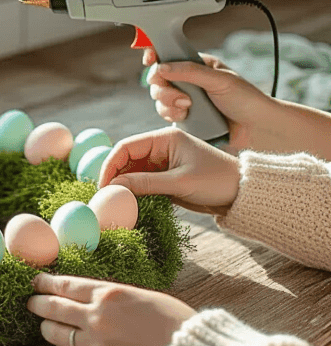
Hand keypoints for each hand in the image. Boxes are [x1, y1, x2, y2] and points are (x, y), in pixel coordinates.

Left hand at [28, 273, 193, 345]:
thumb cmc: (172, 319)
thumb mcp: (140, 294)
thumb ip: (111, 295)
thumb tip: (87, 295)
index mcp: (110, 293)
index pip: (66, 285)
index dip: (46, 283)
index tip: (35, 282)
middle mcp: (97, 317)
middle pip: (54, 308)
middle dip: (38, 303)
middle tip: (31, 302)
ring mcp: (97, 343)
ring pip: (56, 333)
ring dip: (47, 327)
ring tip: (45, 324)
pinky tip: (62, 345)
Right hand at [99, 127, 239, 213]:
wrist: (243, 194)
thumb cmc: (216, 180)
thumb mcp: (180, 182)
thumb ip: (146, 183)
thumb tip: (113, 186)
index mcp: (165, 138)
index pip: (126, 147)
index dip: (110, 165)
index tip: (102, 187)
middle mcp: (161, 148)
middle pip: (127, 161)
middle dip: (115, 178)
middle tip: (105, 200)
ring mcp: (164, 164)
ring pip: (133, 174)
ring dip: (124, 188)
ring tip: (116, 206)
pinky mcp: (168, 180)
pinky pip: (144, 185)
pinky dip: (136, 195)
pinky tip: (130, 207)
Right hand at [143, 46, 275, 153]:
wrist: (257, 129)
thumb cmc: (246, 100)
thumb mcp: (220, 80)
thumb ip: (190, 71)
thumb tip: (162, 67)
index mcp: (198, 65)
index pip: (170, 55)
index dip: (156, 56)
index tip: (149, 60)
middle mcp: (189, 81)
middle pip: (159, 79)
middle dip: (164, 89)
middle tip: (181, 97)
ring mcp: (185, 100)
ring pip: (159, 98)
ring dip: (168, 104)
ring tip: (188, 108)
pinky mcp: (185, 118)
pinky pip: (166, 115)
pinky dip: (172, 116)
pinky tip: (186, 117)